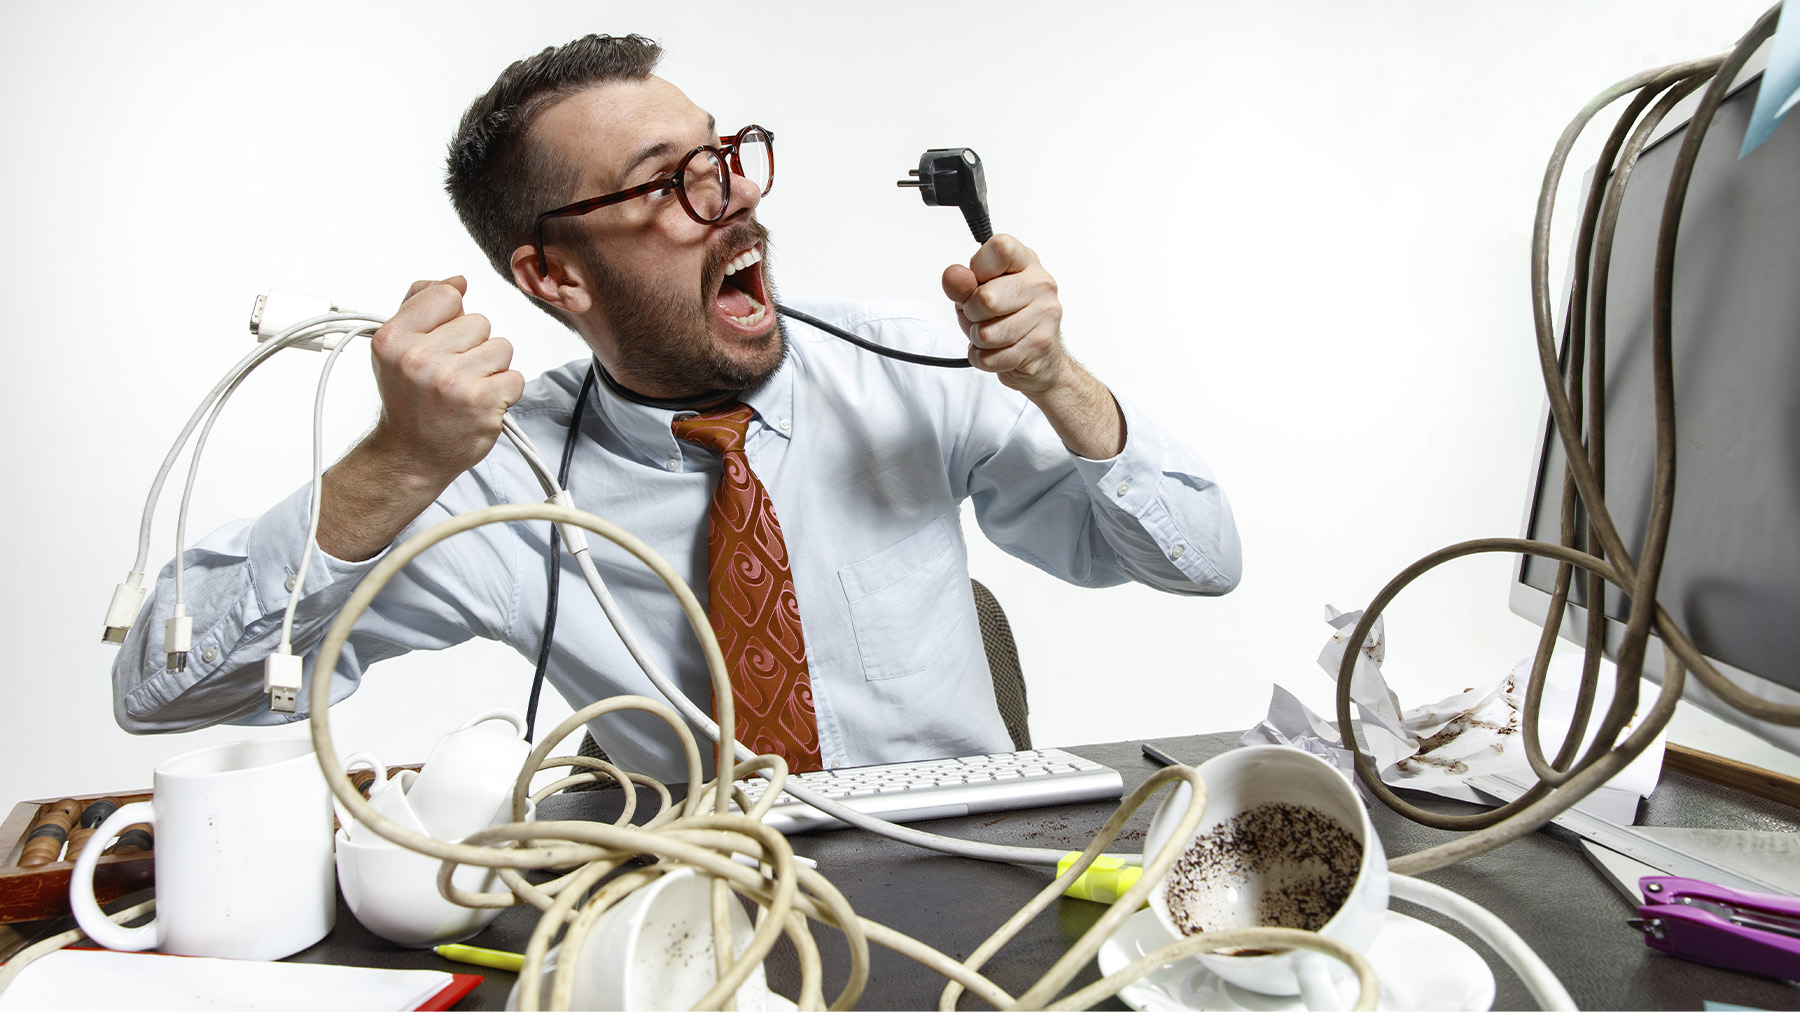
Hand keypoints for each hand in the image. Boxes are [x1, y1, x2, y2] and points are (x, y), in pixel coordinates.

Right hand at [366, 276, 523, 487]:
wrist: (411, 455)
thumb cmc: (407, 400)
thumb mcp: (396, 347)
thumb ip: (420, 304)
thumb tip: (457, 280)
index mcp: (393, 339)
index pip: (447, 296)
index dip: (451, 317)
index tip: (441, 341)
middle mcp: (419, 358)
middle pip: (479, 322)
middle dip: (472, 346)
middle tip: (450, 375)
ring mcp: (452, 380)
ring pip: (501, 348)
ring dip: (490, 369)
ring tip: (464, 389)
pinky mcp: (482, 401)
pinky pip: (514, 376)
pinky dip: (504, 392)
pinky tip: (480, 404)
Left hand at [941, 234, 1066, 394]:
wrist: (1040, 356)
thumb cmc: (1006, 317)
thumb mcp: (975, 294)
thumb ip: (961, 284)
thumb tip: (953, 275)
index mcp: (1025, 261)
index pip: (1000, 248)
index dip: (978, 269)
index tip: (980, 281)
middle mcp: (1040, 284)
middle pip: (986, 298)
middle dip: (972, 314)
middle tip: (983, 316)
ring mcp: (1045, 314)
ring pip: (986, 334)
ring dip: (978, 339)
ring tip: (991, 334)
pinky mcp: (1040, 345)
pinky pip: (990, 358)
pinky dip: (984, 358)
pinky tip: (997, 351)